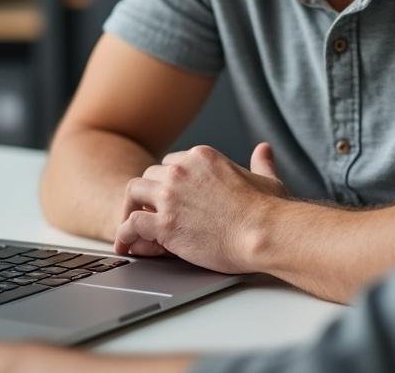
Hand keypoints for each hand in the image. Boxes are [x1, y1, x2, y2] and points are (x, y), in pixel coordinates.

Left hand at [114, 143, 287, 272]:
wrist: (263, 233)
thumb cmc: (269, 211)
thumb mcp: (267, 178)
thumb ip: (260, 163)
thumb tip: (264, 150)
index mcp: (202, 157)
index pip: (170, 163)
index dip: (168, 182)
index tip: (169, 197)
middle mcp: (181, 171)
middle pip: (149, 176)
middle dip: (149, 194)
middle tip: (149, 212)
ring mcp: (170, 196)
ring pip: (133, 192)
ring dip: (131, 208)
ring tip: (131, 226)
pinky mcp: (164, 223)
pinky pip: (131, 224)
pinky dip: (125, 234)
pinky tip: (126, 245)